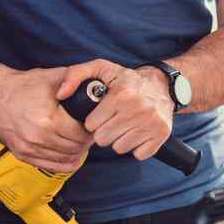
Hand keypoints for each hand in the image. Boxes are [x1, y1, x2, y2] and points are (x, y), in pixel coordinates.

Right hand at [0, 67, 94, 172]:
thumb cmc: (24, 85)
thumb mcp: (54, 77)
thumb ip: (77, 81)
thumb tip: (96, 88)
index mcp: (49, 120)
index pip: (81, 135)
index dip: (91, 130)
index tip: (94, 124)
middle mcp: (38, 138)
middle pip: (75, 148)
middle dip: (85, 141)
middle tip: (89, 132)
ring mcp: (28, 149)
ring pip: (65, 159)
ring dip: (76, 151)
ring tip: (79, 140)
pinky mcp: (22, 154)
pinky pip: (51, 166)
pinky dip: (64, 161)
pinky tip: (70, 153)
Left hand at [56, 59, 174, 161]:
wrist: (162, 86)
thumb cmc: (127, 80)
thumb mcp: (100, 68)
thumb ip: (75, 75)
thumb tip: (61, 94)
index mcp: (121, 95)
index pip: (91, 125)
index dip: (93, 121)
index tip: (101, 114)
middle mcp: (139, 109)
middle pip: (104, 139)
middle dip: (104, 131)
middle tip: (112, 120)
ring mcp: (152, 123)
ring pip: (120, 148)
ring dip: (119, 140)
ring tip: (124, 125)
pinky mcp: (161, 134)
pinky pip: (138, 154)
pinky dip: (136, 147)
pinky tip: (136, 133)